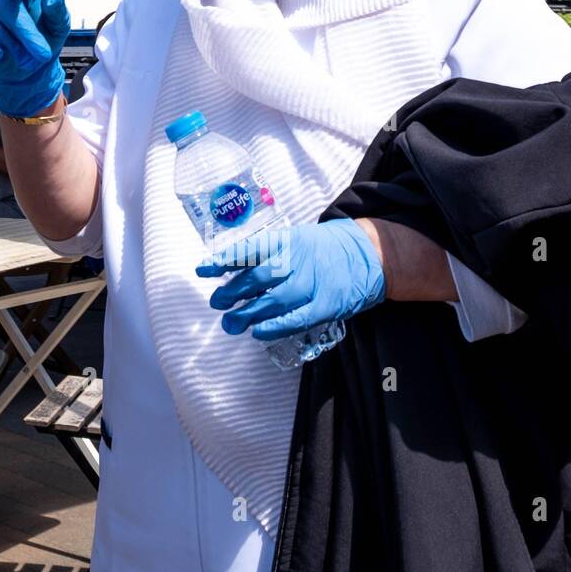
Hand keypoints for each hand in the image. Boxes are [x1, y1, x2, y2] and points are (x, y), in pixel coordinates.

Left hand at [194, 220, 384, 340]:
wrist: (367, 254)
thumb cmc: (322, 248)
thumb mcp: (294, 239)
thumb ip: (268, 253)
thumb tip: (233, 272)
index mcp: (286, 241)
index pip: (249, 250)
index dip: (223, 261)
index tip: (203, 270)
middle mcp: (296, 261)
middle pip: (257, 278)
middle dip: (232, 291)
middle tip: (216, 302)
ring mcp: (312, 284)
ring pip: (273, 301)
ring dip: (248, 314)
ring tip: (230, 322)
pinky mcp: (325, 305)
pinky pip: (296, 318)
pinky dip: (275, 326)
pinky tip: (258, 332)